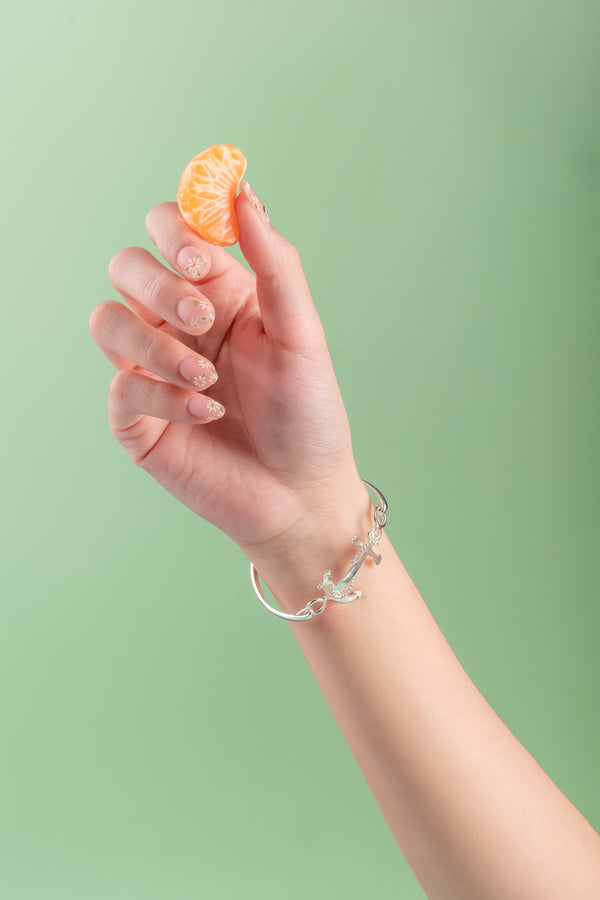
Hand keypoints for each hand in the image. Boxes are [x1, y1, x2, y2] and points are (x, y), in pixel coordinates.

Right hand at [89, 190, 367, 590]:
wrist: (301, 495)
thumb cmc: (308, 414)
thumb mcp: (302, 333)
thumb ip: (275, 264)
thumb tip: (243, 192)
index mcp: (219, 293)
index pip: (170, 231)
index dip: (176, 230)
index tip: (205, 256)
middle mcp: (179, 324)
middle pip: (127, 266)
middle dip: (160, 285)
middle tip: (204, 316)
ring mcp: (153, 369)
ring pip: (107, 320)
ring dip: (155, 343)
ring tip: (207, 379)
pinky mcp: (137, 418)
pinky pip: (122, 386)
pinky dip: (162, 396)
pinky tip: (208, 414)